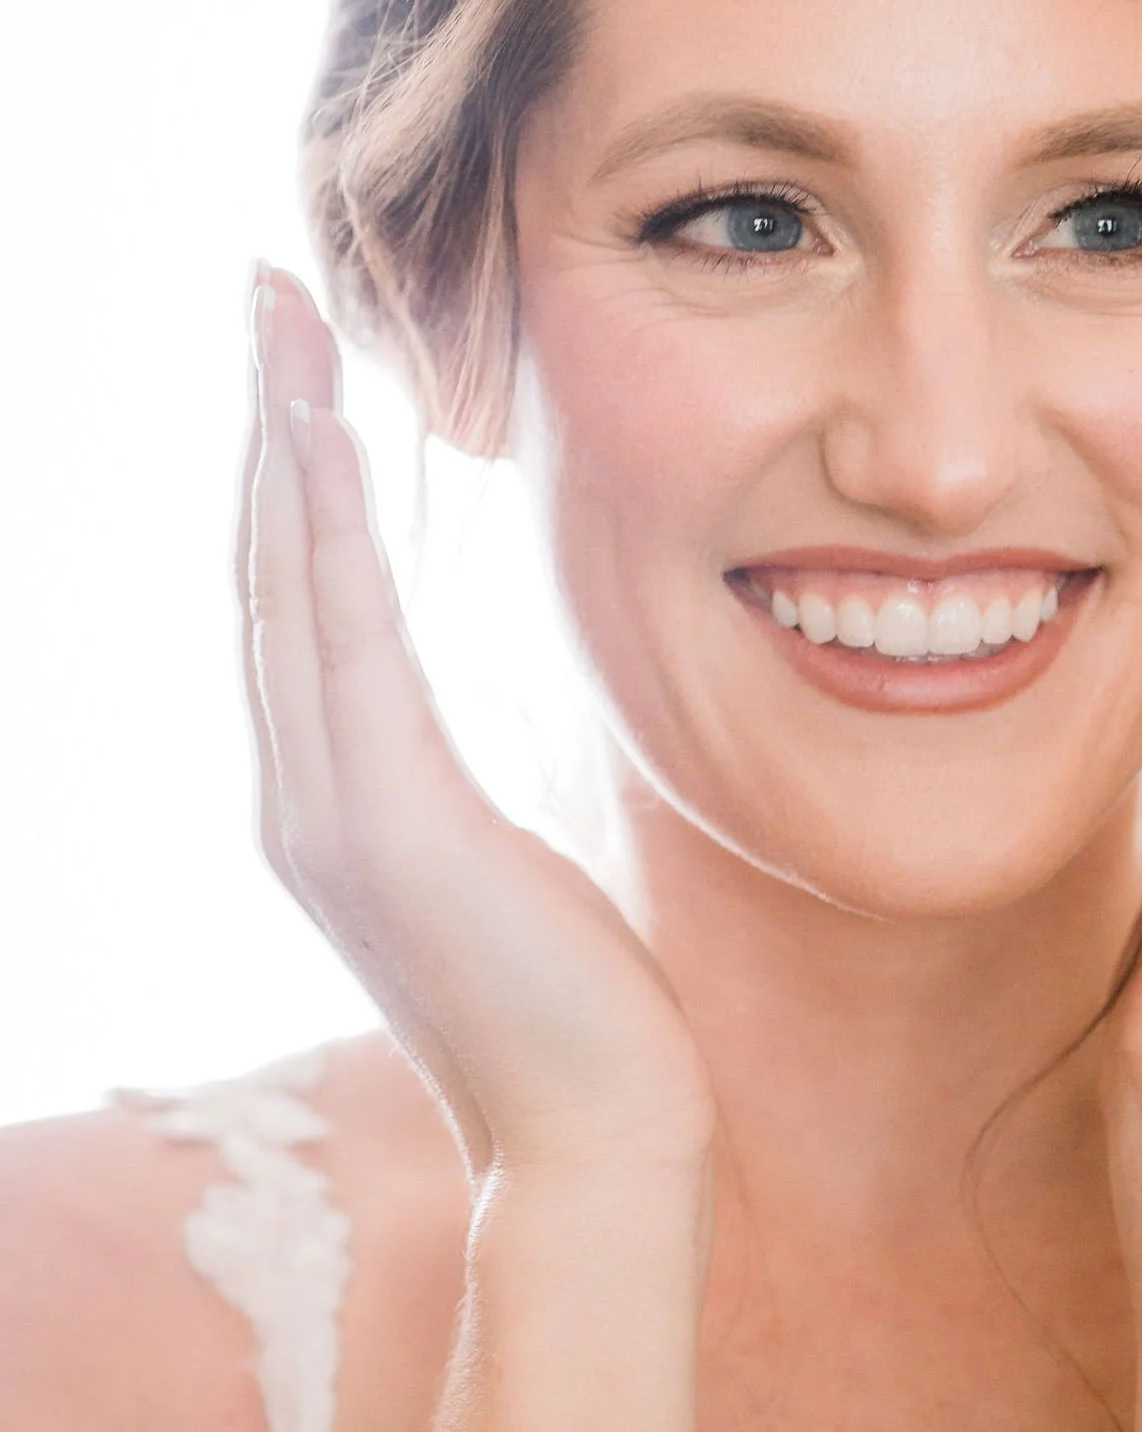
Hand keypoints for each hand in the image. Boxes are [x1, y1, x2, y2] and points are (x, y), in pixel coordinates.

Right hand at [239, 268, 714, 1184]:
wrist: (591, 1138)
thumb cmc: (575, 1009)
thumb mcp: (507, 865)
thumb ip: (453, 787)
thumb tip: (461, 735)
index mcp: (330, 804)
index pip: (294, 608)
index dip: (281, 479)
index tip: (289, 366)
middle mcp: (298, 800)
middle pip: (264, 572)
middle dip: (261, 426)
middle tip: (261, 293)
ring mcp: (325, 814)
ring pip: (285, 587)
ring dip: (277, 444)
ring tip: (276, 325)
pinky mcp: (383, 826)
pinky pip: (344, 643)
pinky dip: (321, 532)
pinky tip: (315, 435)